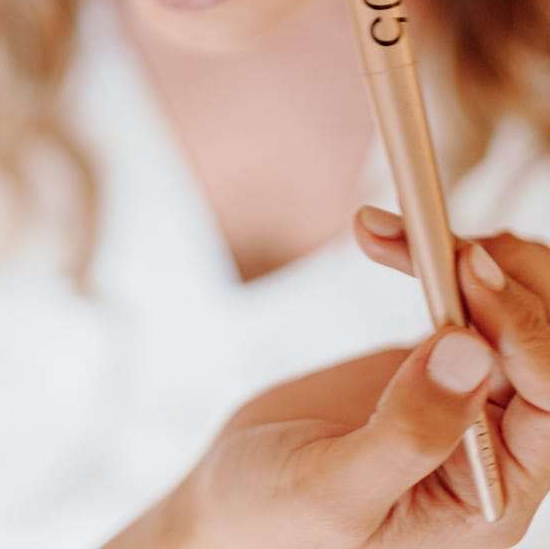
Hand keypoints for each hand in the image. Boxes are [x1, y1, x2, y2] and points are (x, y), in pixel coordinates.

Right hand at [175, 221, 547, 546]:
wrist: (233, 502)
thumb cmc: (278, 525)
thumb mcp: (337, 495)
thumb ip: (410, 433)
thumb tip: (471, 355)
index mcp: (495, 490)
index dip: (521, 326)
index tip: (468, 271)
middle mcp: (495, 440)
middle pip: (544, 340)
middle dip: (507, 278)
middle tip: (440, 245)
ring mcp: (465, 394)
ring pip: (515, 308)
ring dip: (472, 257)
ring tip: (404, 232)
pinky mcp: (430, 359)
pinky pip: (461, 297)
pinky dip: (430, 255)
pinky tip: (382, 238)